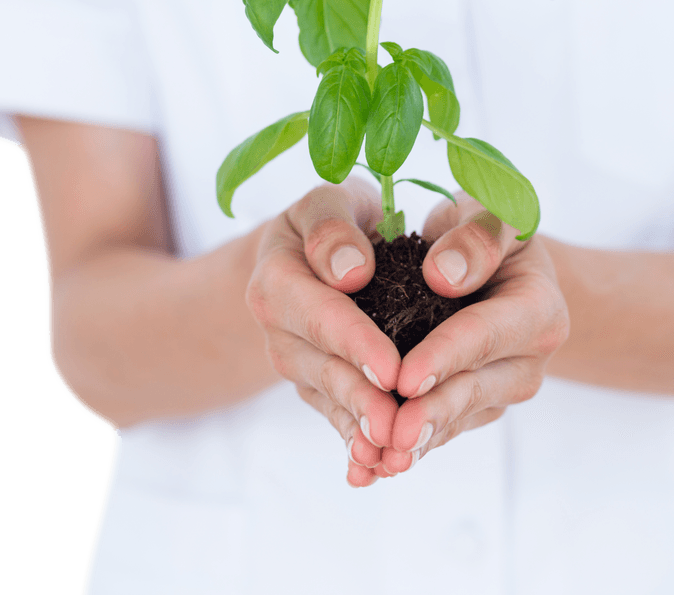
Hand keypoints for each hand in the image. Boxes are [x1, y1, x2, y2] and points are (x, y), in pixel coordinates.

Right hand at [246, 178, 400, 486]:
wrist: (313, 247)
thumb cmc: (334, 219)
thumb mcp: (330, 202)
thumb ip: (334, 226)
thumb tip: (350, 270)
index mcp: (278, 277)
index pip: (319, 313)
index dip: (355, 342)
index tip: (391, 369)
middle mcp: (278, 326)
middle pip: (321, 366)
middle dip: (360, 399)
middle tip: (395, 428)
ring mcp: (295, 361)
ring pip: (329, 398)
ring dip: (360, 429)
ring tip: (393, 457)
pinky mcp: (314, 384)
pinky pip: (334, 416)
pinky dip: (354, 444)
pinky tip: (375, 471)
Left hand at [378, 194, 569, 475]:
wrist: (494, 261)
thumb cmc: (485, 228)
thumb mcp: (489, 212)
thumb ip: (477, 237)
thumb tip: (444, 274)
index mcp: (539, 309)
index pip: (486, 334)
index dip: (446, 356)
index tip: (405, 378)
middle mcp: (527, 360)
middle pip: (473, 390)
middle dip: (431, 414)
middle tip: (392, 436)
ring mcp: (500, 390)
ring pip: (454, 419)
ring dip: (416, 440)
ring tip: (377, 460)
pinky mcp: (473, 407)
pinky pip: (439, 429)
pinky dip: (405, 444)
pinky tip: (369, 465)